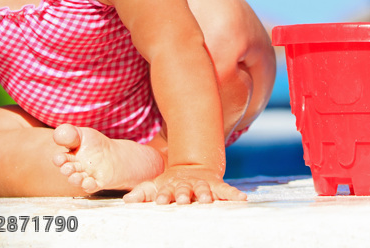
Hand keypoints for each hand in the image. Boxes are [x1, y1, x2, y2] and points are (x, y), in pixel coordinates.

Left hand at [123, 164, 246, 204]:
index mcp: (172, 186)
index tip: (159, 201)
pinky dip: (234, 194)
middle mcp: (188, 185)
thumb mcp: (156, 185)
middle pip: (185, 190)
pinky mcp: (217, 186)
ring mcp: (203, 185)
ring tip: (208, 199)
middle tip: (182, 200)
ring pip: (205, 190)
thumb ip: (143, 192)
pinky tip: (242, 199)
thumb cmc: (171, 183)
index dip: (162, 195)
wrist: (192, 168)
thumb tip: (127, 200)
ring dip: (206, 194)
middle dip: (184, 194)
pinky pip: (227, 191)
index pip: (165, 192)